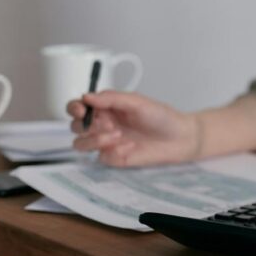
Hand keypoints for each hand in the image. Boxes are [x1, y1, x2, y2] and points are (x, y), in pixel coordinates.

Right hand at [67, 90, 198, 166]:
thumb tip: (87, 96)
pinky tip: (131, 147)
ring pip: (81, 144)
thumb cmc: (161, 117)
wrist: (180, 138)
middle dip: (85, 125)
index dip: (74, 108)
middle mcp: (102, 125)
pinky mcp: (116, 158)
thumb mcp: (137, 102)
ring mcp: (107, 143)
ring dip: (94, 140)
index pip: (77, 108)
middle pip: (75, 127)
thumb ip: (111, 98)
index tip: (82, 109)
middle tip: (108, 123)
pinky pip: (102, 158)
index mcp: (105, 108)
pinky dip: (113, 152)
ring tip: (117, 134)